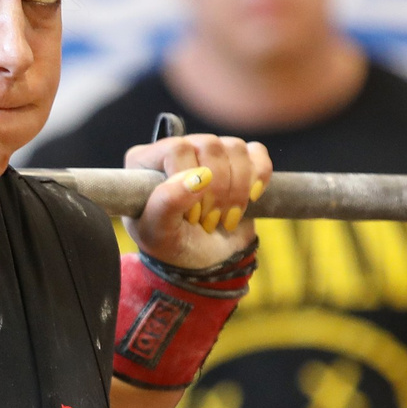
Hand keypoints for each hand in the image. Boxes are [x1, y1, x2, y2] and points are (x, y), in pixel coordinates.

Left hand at [123, 131, 270, 270]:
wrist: (203, 261)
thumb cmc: (172, 245)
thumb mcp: (158, 233)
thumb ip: (166, 204)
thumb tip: (197, 176)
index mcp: (146, 161)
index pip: (177, 149)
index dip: (190, 182)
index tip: (191, 215)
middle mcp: (179, 150)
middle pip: (210, 145)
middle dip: (217, 191)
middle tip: (208, 222)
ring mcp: (209, 153)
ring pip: (235, 148)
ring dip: (237, 190)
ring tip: (224, 218)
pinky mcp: (238, 161)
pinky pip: (257, 152)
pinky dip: (259, 177)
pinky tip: (250, 198)